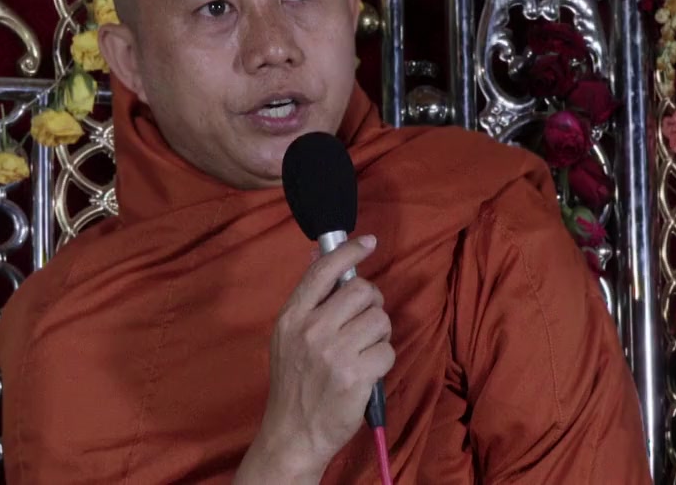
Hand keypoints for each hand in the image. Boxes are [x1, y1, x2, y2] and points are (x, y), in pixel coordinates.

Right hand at [236, 236, 393, 482]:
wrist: (293, 433)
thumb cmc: (295, 383)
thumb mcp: (287, 336)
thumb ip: (307, 298)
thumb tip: (320, 254)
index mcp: (292, 317)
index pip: (323, 271)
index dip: (349, 251)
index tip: (367, 242)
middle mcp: (311, 330)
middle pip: (362, 291)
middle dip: (372, 304)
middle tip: (364, 322)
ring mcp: (334, 353)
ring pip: (380, 319)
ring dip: (379, 334)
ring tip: (363, 350)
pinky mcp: (356, 375)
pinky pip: (387, 350)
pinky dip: (383, 361)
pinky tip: (366, 372)